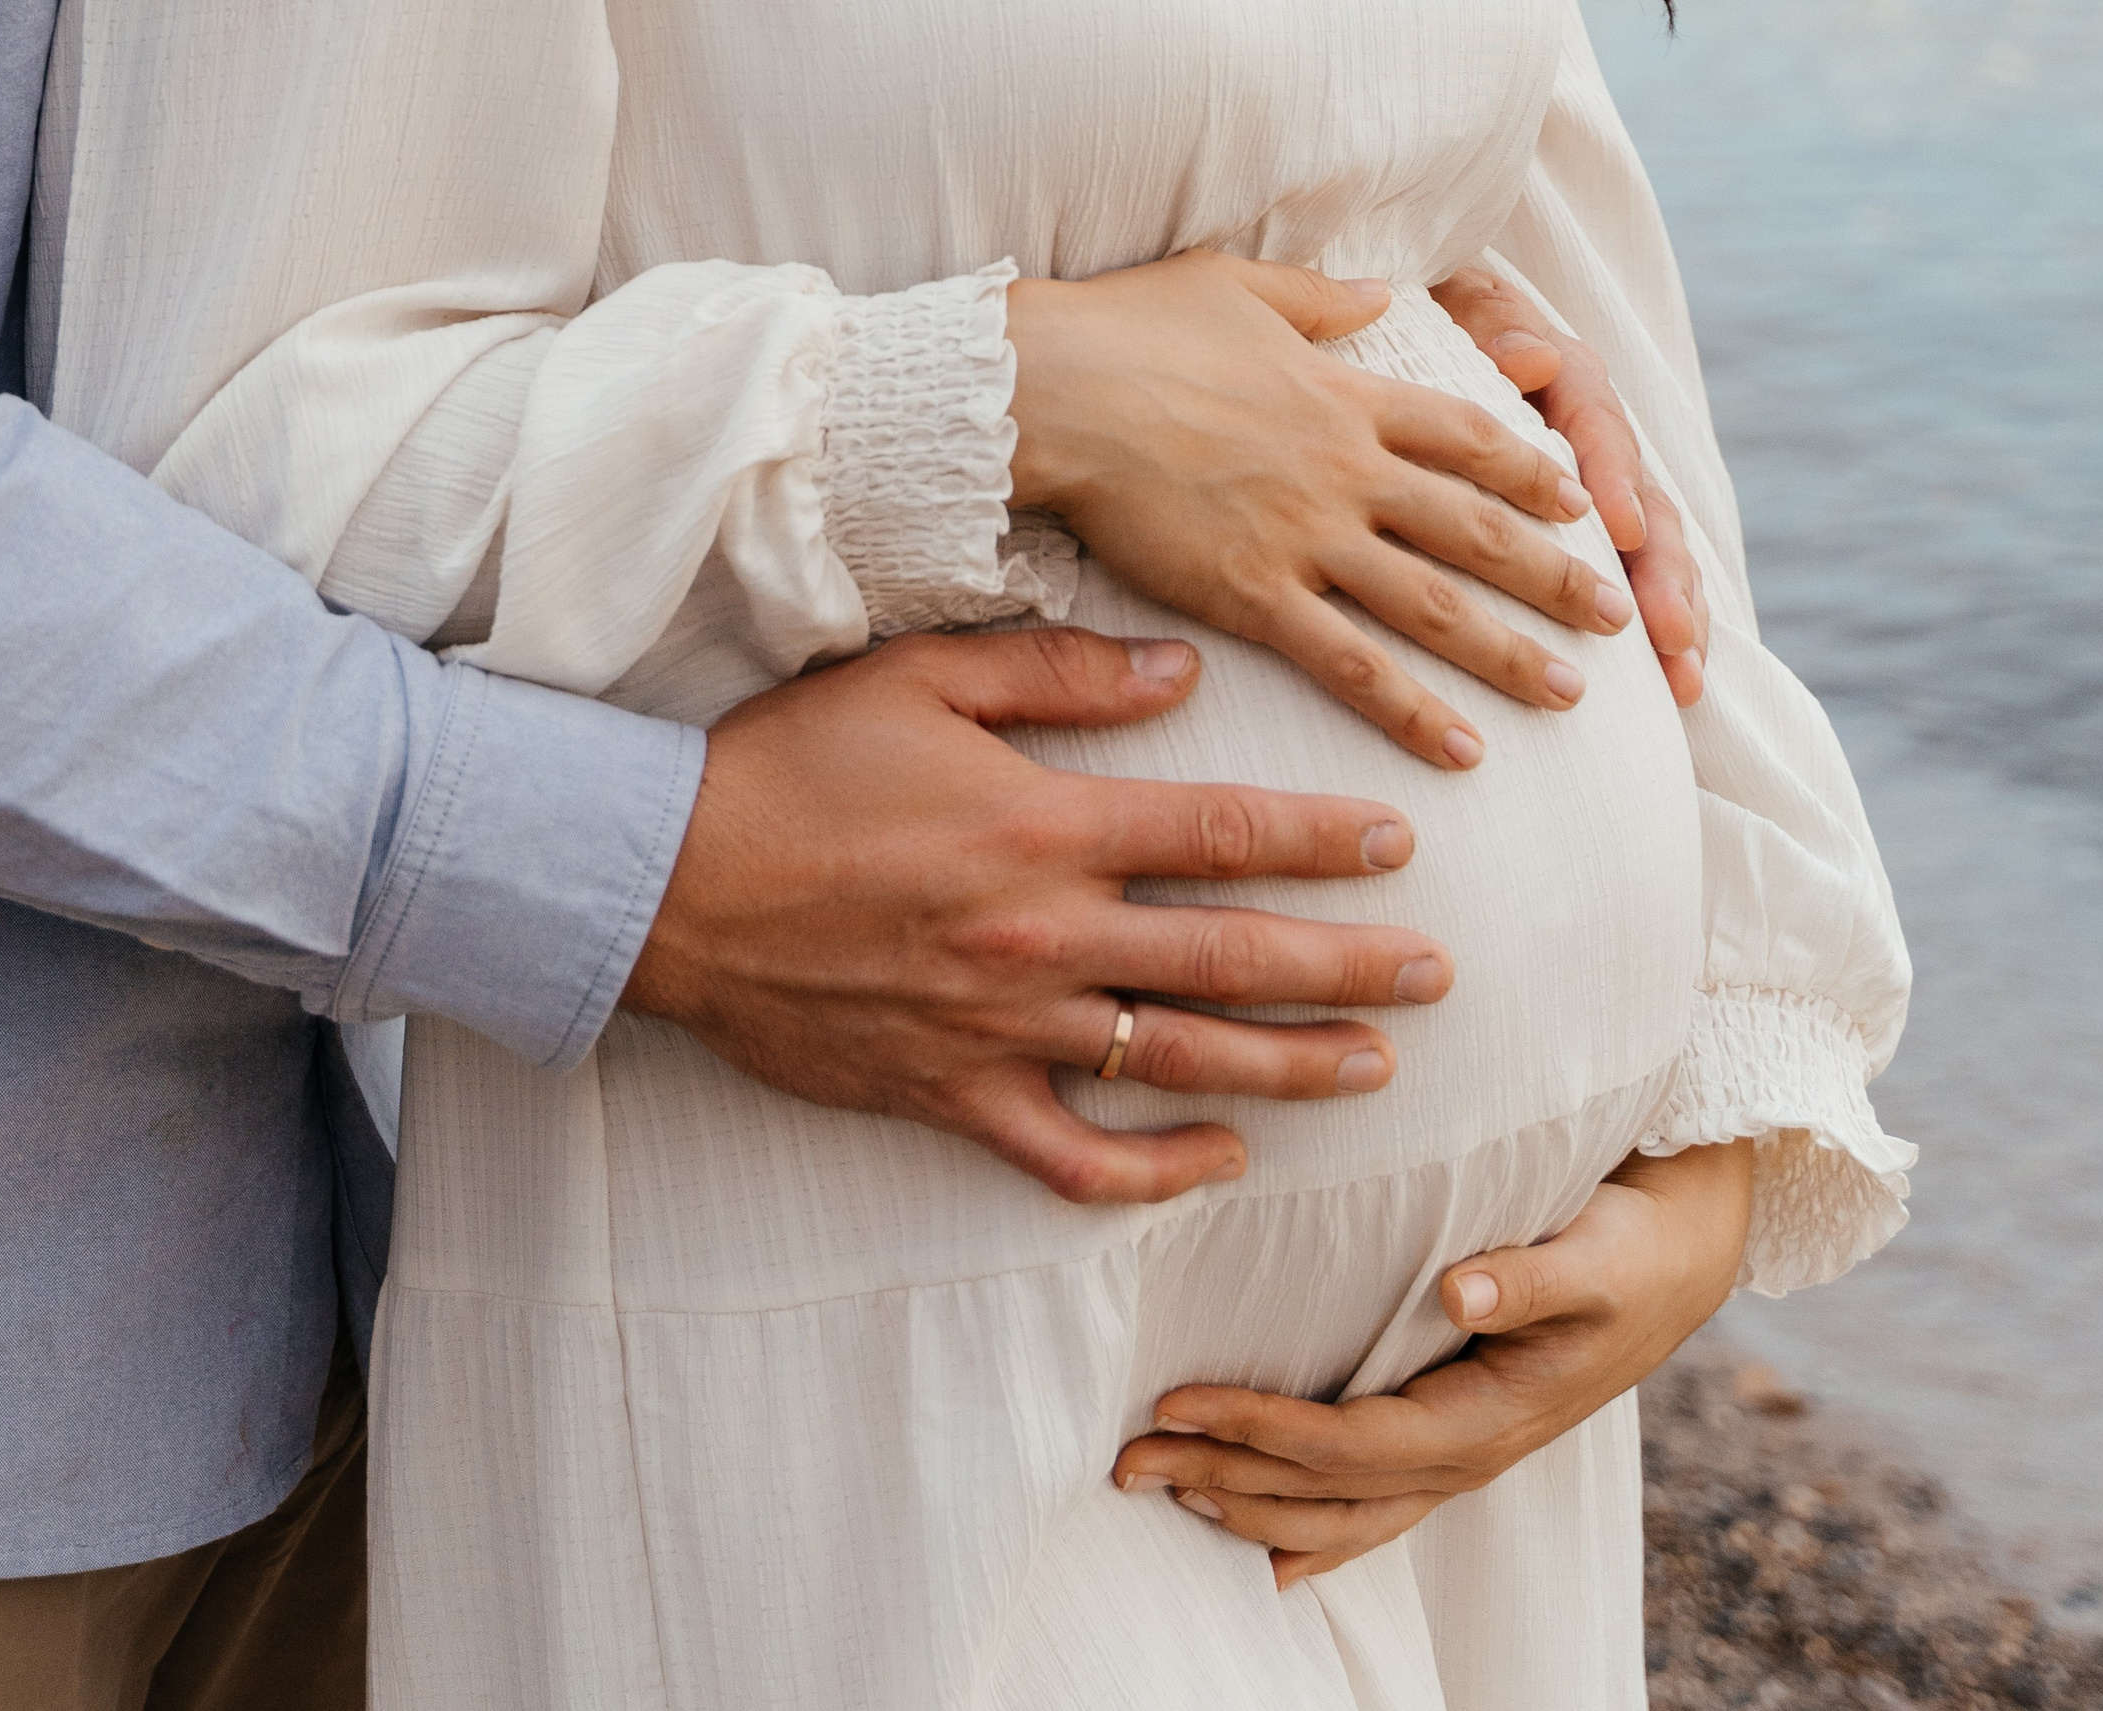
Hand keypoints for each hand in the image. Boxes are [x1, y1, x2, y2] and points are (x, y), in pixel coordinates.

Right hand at [621, 627, 1455, 1205]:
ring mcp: (1003, 1026)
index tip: (1402, 842)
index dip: (1327, 840)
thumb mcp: (919, 680)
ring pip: (1180, 1060)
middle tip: (1440, 976)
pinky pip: (1074, 1156)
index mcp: (1044, 824)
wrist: (662, 885)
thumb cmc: (787, 768)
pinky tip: (1221, 1159)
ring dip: (1292, 1066)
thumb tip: (1181, 673)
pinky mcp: (952, 1094)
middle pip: (1234, 957)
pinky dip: (1155, 1169)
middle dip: (1352, 967)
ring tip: (1376, 1068)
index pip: (1226, 832)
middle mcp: (1044, 934)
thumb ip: (1059, 673)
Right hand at [1005, 252, 1636, 770]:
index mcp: (1346, 394)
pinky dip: (1413, 709)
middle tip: (1619, 614)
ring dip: (1513, 652)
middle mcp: (1347, 469)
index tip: (1581, 500)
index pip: (1468, 436)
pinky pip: (1352, 664)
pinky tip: (1464, 749)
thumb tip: (1377, 291)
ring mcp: (1308, 536)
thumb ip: (1318, 298)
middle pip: (1478, 528)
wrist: (1056, 389)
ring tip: (1573, 694)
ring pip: (1436, 604)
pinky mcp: (1255, 595)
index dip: (1531, 471)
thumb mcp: (1237, 285)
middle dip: (1557, 574)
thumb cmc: (1126, 329)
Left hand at [1111, 1138, 1752, 1583]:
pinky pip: (1372, 1512)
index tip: (1180, 1403)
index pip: (1352, 1443)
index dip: (1263, 1432)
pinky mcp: (1455, 1443)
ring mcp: (1463, 1459)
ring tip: (1163, 1491)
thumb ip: (1531, 1276)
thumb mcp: (1597, 1254)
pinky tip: (1259, 1551)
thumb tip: (1462, 1291)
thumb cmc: (1632, 1248)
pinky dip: (1309, 1536)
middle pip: (1326, 1493)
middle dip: (1223, 1480)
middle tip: (1126, 1459)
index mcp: (1491, 1415)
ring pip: (1341, 1515)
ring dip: (1248, 1510)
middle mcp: (1471, 1453)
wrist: (1680, 1263)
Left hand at [1431, 267, 1710, 705]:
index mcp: (1572, 384)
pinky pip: (1642, 580)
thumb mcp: (1461, 315)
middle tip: (1668, 635)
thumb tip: (1525, 355)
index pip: (1602, 435)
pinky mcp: (1607, 531)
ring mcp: (1612, 489)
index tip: (1622, 533)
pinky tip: (1677, 692)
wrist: (1447, 320)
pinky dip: (1664, 632)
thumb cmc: (1443, 321)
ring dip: (1675, 617)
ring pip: (1657, 555)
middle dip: (1663, 577)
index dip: (1615, 485)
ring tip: (1683, 682)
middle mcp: (1606, 439)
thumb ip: (1493, 332)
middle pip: (1649, 508)